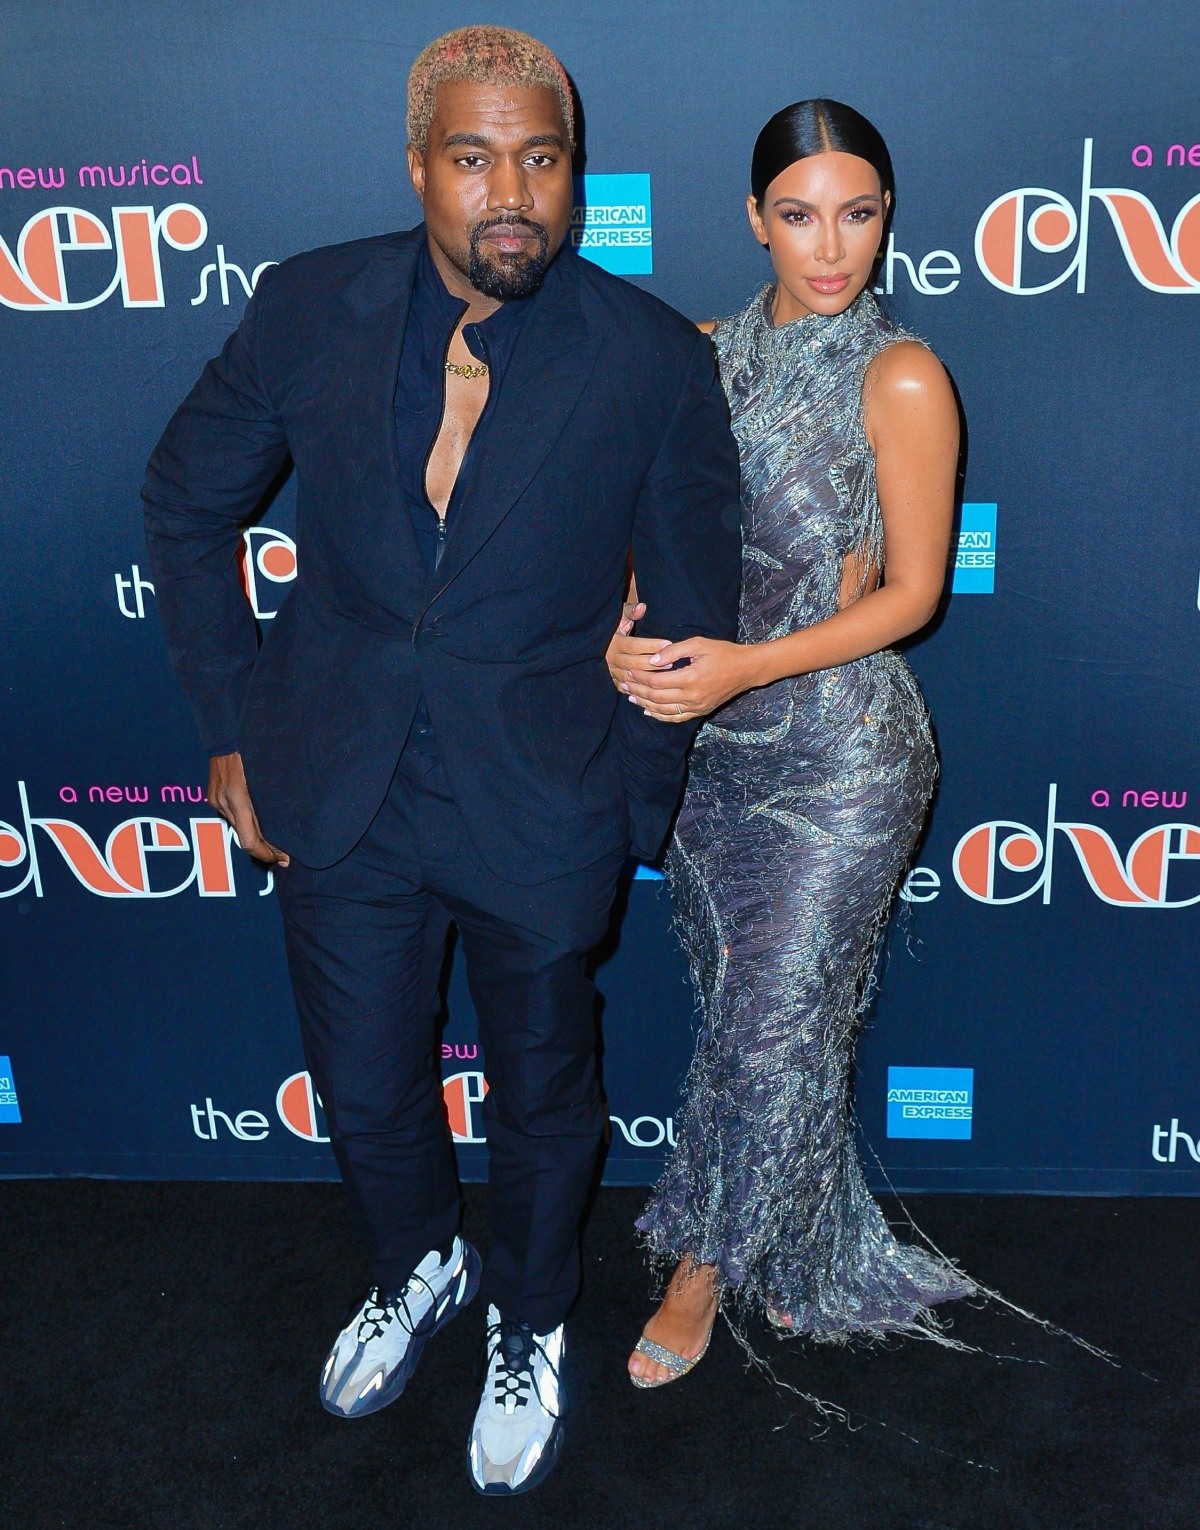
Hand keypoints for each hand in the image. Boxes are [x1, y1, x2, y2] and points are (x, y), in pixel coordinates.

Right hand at [207, 752, 289, 865]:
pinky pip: (231, 816)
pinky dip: (245, 822)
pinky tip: (257, 821)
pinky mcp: (213, 797)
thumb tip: (285, 826)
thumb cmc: (252, 753)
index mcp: (239, 799)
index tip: (282, 858)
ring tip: (274, 841)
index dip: (266, 854)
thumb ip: (272, 802)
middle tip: (283, 855)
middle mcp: (225, 803)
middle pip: (244, 837)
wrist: (226, 737)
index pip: (249, 841)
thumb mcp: (268, 777)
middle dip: (264, 848)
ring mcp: (216, 800)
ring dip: (254, 836)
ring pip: (238, 828)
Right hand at [607, 601, 671, 690]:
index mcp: (614, 642)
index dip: (651, 645)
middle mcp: (611, 658)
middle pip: (634, 663)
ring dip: (649, 677)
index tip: (668, 644)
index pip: (634, 645)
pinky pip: (626, 688)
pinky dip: (639, 689)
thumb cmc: (613, 628)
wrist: (593, 645)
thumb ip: (630, 612)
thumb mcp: (619, 617)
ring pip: (631, 677)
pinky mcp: (613, 681)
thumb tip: (642, 607)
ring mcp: (611, 671)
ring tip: (667, 675)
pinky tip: (653, 689)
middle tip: (672, 662)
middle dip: (653, 663)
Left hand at [625, 637, 762, 722]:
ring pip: (664, 710)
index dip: (640, 677)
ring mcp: (697, 706)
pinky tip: (648, 711)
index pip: (657, 681)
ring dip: (645, 704)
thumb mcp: (698, 644)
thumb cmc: (723, 652)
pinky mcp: (701, 711)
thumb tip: (652, 660)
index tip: (629, 671)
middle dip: (638, 690)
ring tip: (631, 697)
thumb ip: (673, 652)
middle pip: (657, 697)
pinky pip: (676, 717)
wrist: (746, 669)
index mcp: (690, 678)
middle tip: (624, 684)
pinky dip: (660, 716)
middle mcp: (692, 696)